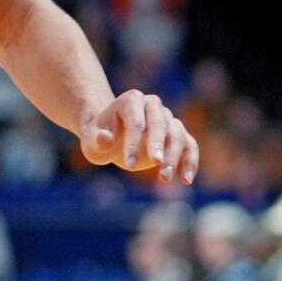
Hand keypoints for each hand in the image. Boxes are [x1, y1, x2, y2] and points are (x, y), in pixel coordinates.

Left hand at [77, 90, 197, 184]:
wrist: (112, 136)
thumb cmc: (100, 137)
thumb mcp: (91, 140)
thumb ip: (96, 139)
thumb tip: (105, 137)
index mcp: (131, 100)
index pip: (136, 121)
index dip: (134, 143)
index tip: (129, 166)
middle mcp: (152, 105)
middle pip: (160, 123)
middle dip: (158, 145)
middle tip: (156, 163)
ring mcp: (167, 118)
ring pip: (177, 134)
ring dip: (173, 157)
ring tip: (164, 178)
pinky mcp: (177, 134)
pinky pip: (190, 145)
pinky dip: (190, 162)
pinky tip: (186, 180)